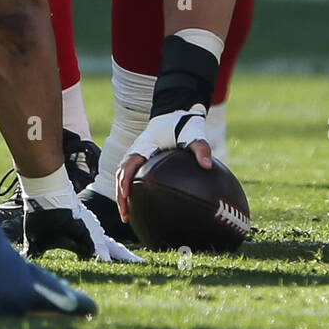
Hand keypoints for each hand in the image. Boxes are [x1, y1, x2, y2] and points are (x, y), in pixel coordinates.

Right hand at [23, 193, 142, 262]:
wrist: (43, 197)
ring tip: (138, 264)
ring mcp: (89, 231)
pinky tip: (111, 261)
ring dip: (122, 257)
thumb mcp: (38, 241)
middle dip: (126, 258)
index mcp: (85, 239)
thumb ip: (36, 252)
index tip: (131, 264)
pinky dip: (105, 253)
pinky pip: (97, 244)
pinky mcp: (85, 228)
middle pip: (113, 249)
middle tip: (143, 265)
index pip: (104, 251)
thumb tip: (23, 263)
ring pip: (110, 247)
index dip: (115, 258)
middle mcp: (91, 235)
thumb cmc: (42, 217)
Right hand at [116, 105, 212, 221]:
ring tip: (127, 216)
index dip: (125, 181)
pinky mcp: (142, 159)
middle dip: (120, 195)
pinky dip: (131, 189)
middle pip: (121, 175)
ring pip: (123, 177)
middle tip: (125, 215)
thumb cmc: (185, 123)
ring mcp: (138, 155)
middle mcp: (137, 151)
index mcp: (145, 145)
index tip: (126, 196)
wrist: (180, 112)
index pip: (129, 165)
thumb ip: (201, 148)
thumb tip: (207, 166)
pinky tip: (139, 204)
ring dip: (122, 195)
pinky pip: (132, 175)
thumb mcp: (194, 134)